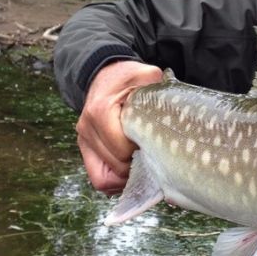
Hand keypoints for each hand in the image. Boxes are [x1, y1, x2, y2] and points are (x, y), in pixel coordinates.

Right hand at [75, 60, 161, 194]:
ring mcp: (84, 141)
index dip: (143, 150)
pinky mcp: (85, 150)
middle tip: (155, 155)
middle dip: (138, 166)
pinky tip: (133, 169)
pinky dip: (117, 180)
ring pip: (104, 179)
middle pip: (116, 167)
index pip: (123, 149)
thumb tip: (171, 105)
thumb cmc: (128, 78)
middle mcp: (87, 129)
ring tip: (145, 164)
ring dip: (127, 177)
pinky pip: (98, 179)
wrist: (106, 76)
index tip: (155, 142)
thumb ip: (157, 86)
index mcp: (100, 111)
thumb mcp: (145, 74)